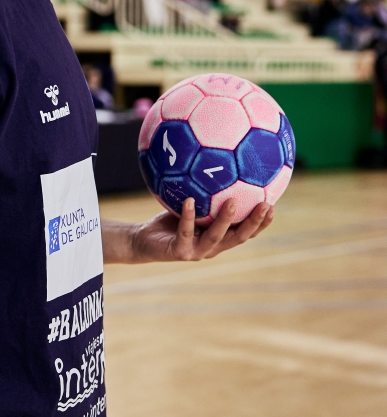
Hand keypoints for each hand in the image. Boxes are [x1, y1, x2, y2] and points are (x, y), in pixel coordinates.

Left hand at [131, 197, 272, 262]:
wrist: (144, 241)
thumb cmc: (169, 220)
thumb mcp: (191, 205)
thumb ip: (207, 194)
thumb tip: (220, 164)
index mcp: (219, 238)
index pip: (245, 232)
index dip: (261, 223)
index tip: (273, 206)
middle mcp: (212, 247)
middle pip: (239, 237)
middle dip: (254, 223)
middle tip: (266, 205)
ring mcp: (196, 251)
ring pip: (216, 237)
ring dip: (225, 220)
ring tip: (232, 201)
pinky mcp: (179, 252)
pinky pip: (185, 232)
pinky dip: (188, 216)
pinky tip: (189, 201)